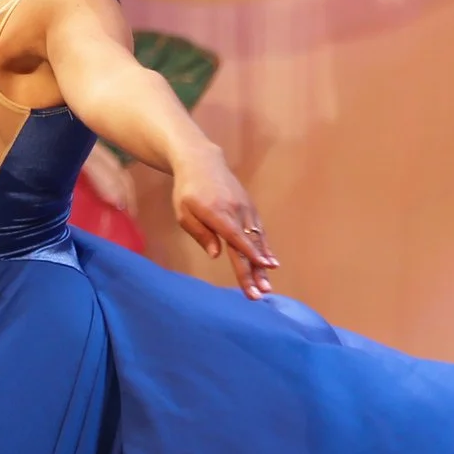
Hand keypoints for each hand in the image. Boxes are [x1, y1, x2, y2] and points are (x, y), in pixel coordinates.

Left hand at [171, 146, 280, 300]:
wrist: (202, 161)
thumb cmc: (188, 190)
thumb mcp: (183, 211)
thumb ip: (200, 232)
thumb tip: (216, 254)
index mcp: (217, 212)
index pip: (235, 237)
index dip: (249, 254)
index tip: (262, 269)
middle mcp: (236, 210)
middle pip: (248, 244)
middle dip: (255, 270)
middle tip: (261, 293)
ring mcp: (246, 208)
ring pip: (257, 239)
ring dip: (262, 263)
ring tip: (267, 284)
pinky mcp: (250, 207)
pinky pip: (259, 230)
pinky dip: (264, 247)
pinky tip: (269, 263)